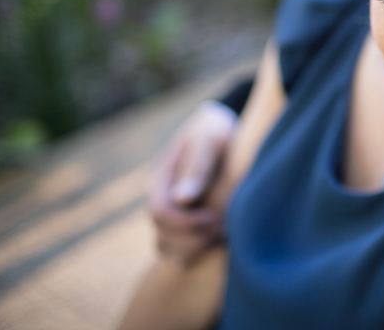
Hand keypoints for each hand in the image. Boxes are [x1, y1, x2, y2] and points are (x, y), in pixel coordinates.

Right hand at [150, 100, 237, 265]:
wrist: (221, 130)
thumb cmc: (216, 130)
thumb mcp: (209, 138)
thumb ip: (197, 165)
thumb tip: (182, 199)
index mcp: (161, 179)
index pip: (159, 213)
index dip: (185, 223)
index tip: (215, 219)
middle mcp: (162, 198)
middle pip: (162, 235)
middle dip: (193, 239)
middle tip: (224, 231)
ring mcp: (172, 211)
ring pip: (166, 247)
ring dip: (193, 250)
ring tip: (223, 237)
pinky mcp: (185, 221)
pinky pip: (177, 249)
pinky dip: (193, 254)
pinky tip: (217, 245)